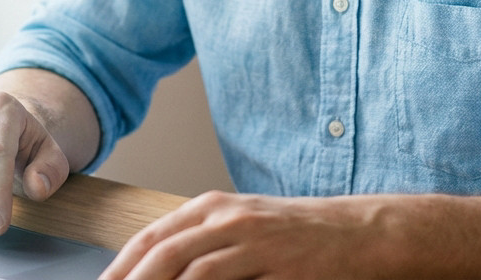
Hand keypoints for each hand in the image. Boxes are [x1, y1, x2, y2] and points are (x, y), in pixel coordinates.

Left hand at [100, 191, 363, 279]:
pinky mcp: (282, 272)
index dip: (120, 268)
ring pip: (194, 275)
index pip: (151, 238)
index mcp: (213, 208)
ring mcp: (257, 245)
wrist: (360, 233)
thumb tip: (154, 271)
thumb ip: (200, 245)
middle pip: (164, 255)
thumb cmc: (296, 235)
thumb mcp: (241, 227)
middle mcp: (230, 221)